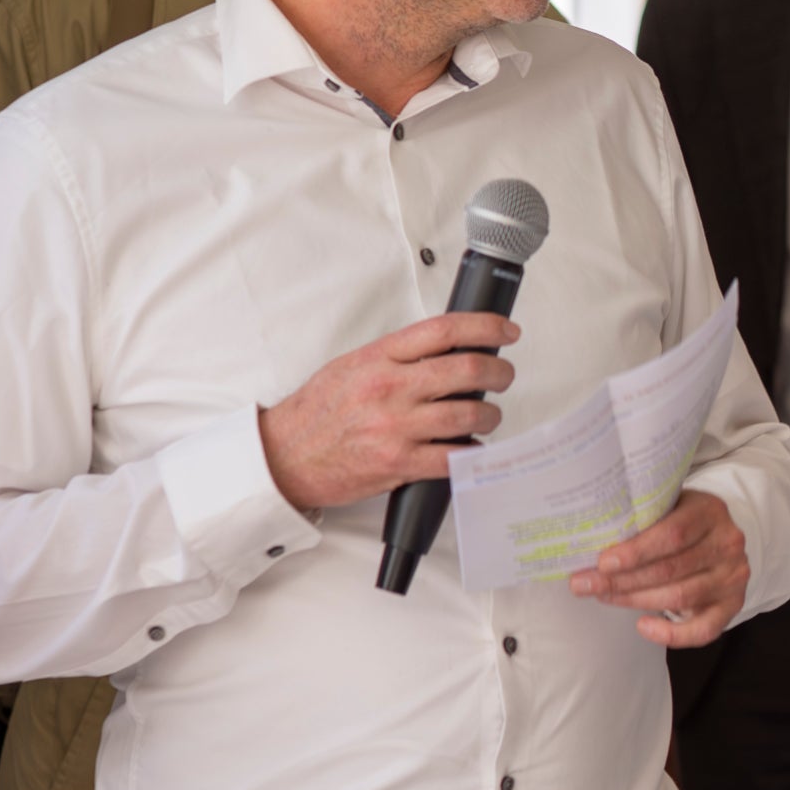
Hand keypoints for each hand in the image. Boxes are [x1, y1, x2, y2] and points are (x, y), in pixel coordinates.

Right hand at [257, 312, 519, 510]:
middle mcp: (390, 389)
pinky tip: (471, 449)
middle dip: (499, 372)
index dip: (485, 326)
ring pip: (469, 414)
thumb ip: (397, 357)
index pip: (444, 330)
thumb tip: (446, 349)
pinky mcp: (399, 463)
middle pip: (468, 369)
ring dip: (490, 415)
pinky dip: (472, 453)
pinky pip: (454, 457)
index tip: (506, 331)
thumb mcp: (351, 367)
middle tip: (504, 376)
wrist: (283, 457)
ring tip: (487, 416)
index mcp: (379, 358)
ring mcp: (396, 427)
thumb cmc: (317, 413)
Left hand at [568, 490, 748, 646]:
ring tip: (605, 597)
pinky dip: (671, 634)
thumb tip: (591, 540)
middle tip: (585, 584)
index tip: (603, 563)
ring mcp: (733, 576)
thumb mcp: (669, 507)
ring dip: (635, 601)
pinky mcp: (732, 604)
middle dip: (623, 580)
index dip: (637, 551)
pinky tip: (643, 626)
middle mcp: (728, 543)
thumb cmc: (683, 522)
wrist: (720, 538)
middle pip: (671, 568)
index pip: (673, 534)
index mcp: (710, 511)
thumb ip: (644, 519)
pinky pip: (704, 629)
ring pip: (680, 596)